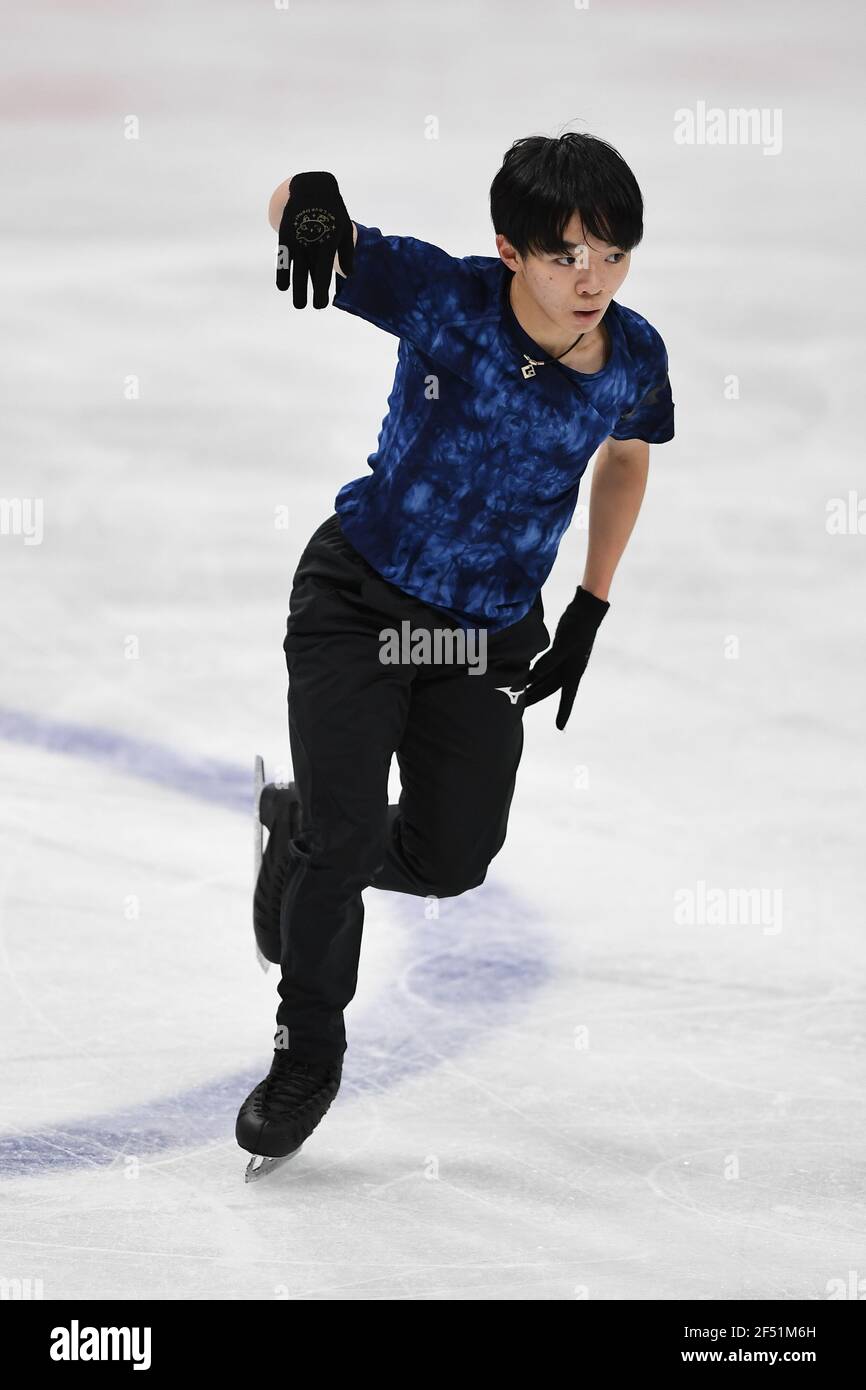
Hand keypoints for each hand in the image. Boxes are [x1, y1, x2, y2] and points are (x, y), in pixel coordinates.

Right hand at [276, 171, 354, 307]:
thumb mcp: (345, 229)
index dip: (321, 290)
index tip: (321, 305)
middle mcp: (311, 243)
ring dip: (295, 288)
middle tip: (306, 308)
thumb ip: (347, 253)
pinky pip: (282, 257)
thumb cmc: (333, 211)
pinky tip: (283, 287)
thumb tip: (347, 276)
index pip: (323, 272)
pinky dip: (282, 272)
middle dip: (306, 293)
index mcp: (328, 243)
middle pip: (307, 274)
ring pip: (294, 269)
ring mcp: (297, 239)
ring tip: (298, 305)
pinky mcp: (285, 235)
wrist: (313, 188)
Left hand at [523, 586, 609, 729]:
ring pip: (545, 678)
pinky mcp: (558, 651)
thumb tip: (536, 676)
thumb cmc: (578, 628)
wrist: (585, 611)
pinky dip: (535, 672)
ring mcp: (563, 660)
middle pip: (550, 688)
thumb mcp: (565, 645)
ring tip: (518, 693)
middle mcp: (569, 669)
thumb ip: (550, 661)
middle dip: (536, 698)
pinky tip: (524, 675)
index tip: (560, 728)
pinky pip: (544, 666)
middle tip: (520, 709)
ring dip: (533, 685)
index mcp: (574, 671)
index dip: (564, 712)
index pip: (567, 697)